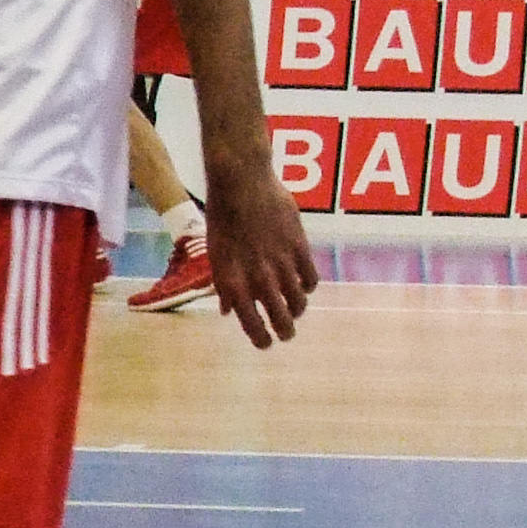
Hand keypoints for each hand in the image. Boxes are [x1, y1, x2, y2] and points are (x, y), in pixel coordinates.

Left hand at [198, 158, 319, 346]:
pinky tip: (302, 284)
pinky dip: (307, 286)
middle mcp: (259, 278)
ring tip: (294, 309)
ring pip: (300, 303)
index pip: (252, 326)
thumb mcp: (215, 254)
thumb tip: (227, 311)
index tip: (266, 343)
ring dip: (297, 310)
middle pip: (282, 320)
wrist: (241, 183)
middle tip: (285, 332)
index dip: (261, 340)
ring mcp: (282, 264)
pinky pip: (311, 280)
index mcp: (233, 283)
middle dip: (285, 331)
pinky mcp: (300, 249)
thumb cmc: (222, 218)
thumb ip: (223, 285)